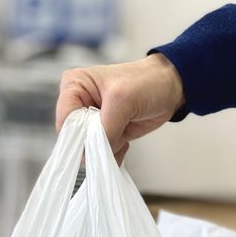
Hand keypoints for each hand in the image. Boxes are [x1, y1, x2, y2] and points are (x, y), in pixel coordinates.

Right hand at [55, 53, 184, 163]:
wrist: (170, 89)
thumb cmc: (146, 82)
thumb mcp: (122, 101)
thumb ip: (105, 129)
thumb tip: (95, 154)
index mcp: (74, 86)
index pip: (65, 120)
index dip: (78, 135)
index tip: (96, 140)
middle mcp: (78, 104)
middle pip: (75, 138)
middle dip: (96, 142)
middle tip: (117, 131)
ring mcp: (91, 121)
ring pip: (89, 149)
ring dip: (109, 147)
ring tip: (125, 130)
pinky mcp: (104, 133)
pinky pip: (101, 153)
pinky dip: (115, 152)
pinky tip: (127, 139)